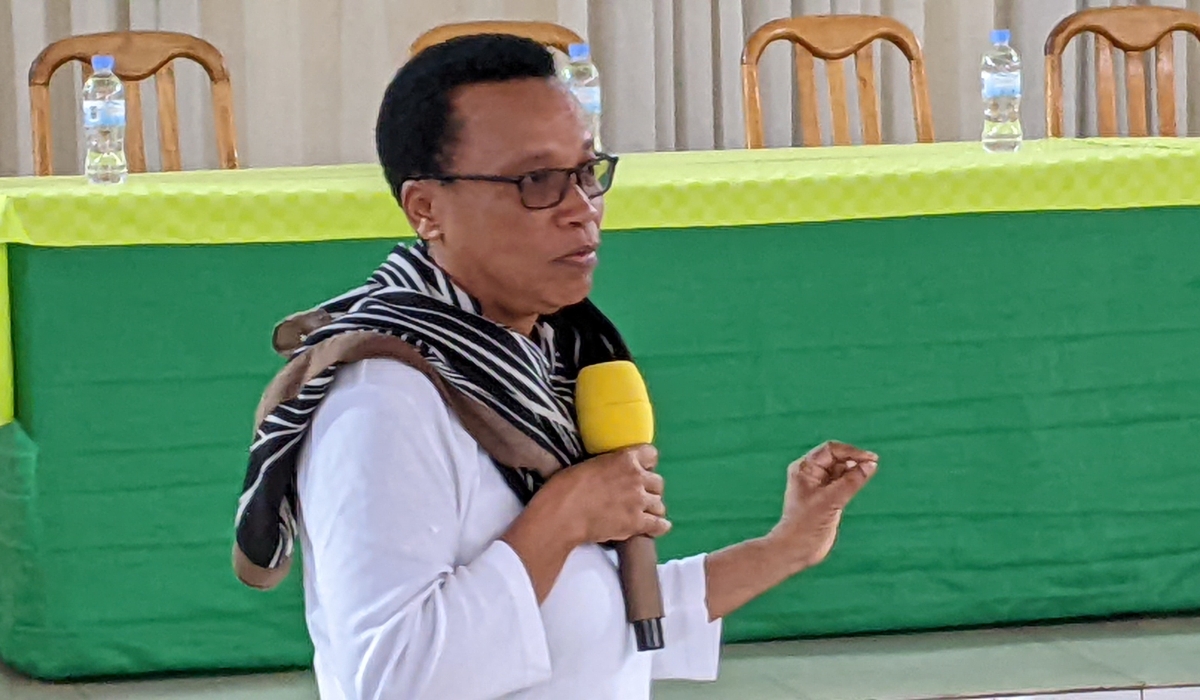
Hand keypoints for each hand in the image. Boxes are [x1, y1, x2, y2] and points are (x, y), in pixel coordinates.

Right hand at [533, 445, 670, 547]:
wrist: (563, 514)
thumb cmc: (566, 487)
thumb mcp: (589, 464)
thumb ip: (609, 467)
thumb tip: (610, 474)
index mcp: (625, 459)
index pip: (651, 454)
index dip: (646, 464)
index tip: (640, 470)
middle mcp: (637, 477)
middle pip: (658, 482)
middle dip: (649, 489)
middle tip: (637, 495)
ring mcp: (639, 501)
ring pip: (659, 504)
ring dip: (651, 508)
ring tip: (642, 513)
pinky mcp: (637, 523)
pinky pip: (659, 525)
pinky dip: (659, 527)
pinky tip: (655, 528)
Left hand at [769, 441, 877, 571]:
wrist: (797, 549)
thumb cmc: (806, 523)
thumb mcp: (831, 500)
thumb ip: (852, 481)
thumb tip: (871, 465)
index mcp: (804, 468)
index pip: (831, 450)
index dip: (851, 452)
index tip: (870, 458)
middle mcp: (810, 474)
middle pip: (837, 458)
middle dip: (854, 459)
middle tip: (873, 465)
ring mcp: (819, 486)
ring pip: (841, 471)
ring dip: (855, 470)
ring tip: (869, 473)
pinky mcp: (827, 499)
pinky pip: (843, 484)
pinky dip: (853, 481)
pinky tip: (862, 481)